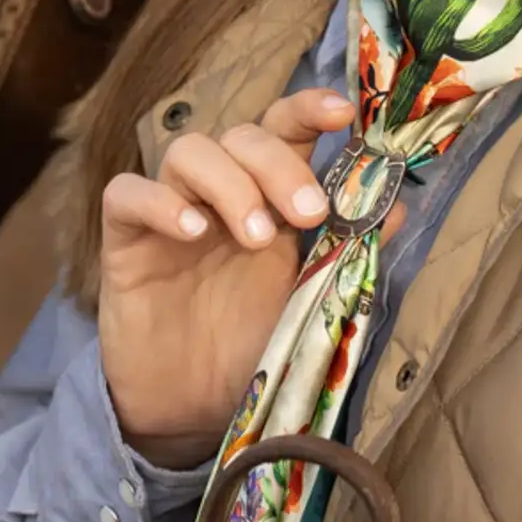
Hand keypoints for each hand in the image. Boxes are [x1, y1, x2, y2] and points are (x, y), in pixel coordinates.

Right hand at [98, 88, 397, 468]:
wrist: (190, 412)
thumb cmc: (251, 348)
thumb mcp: (310, 301)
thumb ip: (348, 253)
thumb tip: (399, 205)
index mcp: (267, 197)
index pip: (282, 130)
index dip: (307, 109)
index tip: (342, 113)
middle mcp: (218, 193)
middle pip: (241, 135)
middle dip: (279, 164)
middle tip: (308, 214)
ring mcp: (169, 213)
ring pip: (187, 151)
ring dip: (228, 182)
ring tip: (255, 237)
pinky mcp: (123, 241)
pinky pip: (126, 194)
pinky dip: (159, 202)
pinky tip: (190, 233)